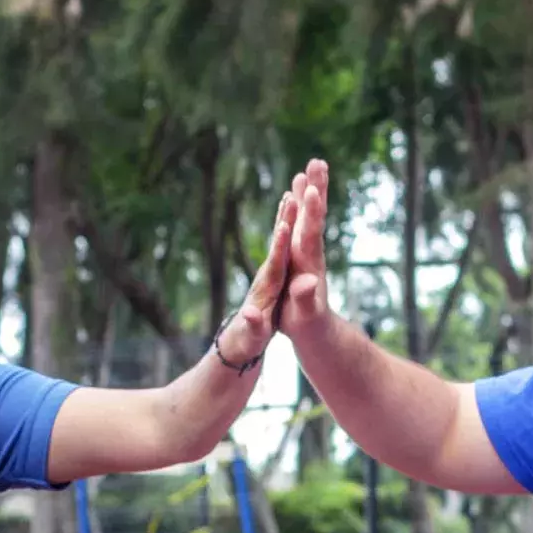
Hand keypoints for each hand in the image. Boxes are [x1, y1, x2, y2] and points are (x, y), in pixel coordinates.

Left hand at [214, 186, 299, 369]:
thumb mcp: (252, 336)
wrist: (239, 340)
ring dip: (287, 217)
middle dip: (285, 221)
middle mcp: (266, 275)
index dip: (279, 247)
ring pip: (280, 240)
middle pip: (278, 245)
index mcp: (266, 290)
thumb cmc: (248, 341)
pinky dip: (287, 226)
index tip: (285, 226)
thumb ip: (253, 325)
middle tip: (292, 195)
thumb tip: (250, 316)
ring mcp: (269, 272)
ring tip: (293, 191)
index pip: (275, 265)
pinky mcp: (273, 272)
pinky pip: (283, 244)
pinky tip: (291, 211)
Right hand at [278, 159, 333, 341]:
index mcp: (309, 264)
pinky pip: (301, 223)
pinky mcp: (303, 253)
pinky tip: (298, 193)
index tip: (313, 189)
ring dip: (310, 191)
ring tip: (310, 166)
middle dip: (316, 189)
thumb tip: (308, 283)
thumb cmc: (308, 325)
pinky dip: (300, 205)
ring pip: (309, 215)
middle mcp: (311, 252)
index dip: (312, 212)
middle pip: (314, 216)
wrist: (317, 330)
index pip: (311, 233)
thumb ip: (304, 298)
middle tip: (317, 162)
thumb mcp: (304, 316)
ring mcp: (308, 251)